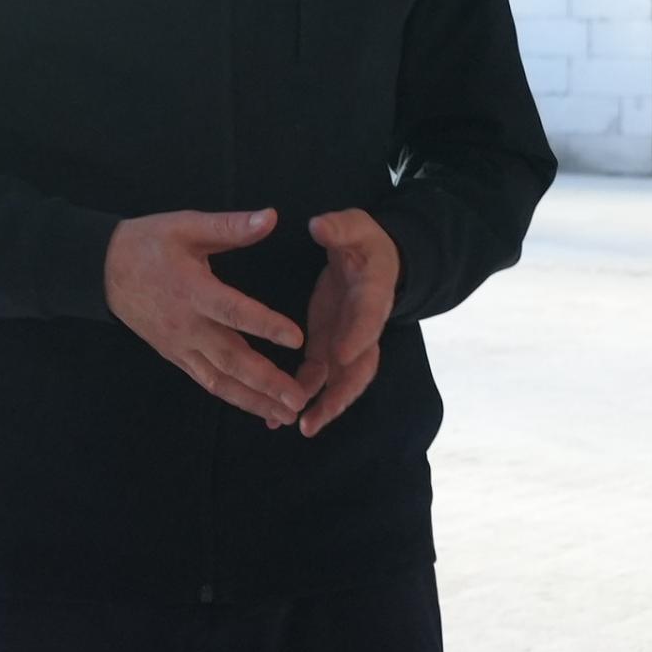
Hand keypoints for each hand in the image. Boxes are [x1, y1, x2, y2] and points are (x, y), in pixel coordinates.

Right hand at [106, 209, 306, 426]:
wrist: (104, 270)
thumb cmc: (149, 244)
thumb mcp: (186, 226)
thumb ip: (230, 227)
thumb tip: (270, 217)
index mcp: (193, 290)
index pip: (233, 311)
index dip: (265, 325)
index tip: (297, 338)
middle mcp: (188, 325)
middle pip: (231, 359)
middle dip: (267, 381)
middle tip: (299, 399)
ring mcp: (180, 346)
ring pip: (220, 380)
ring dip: (254, 399)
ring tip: (287, 415)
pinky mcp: (176, 356)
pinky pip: (207, 382)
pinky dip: (233, 397)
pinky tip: (258, 408)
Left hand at [287, 211, 400, 437]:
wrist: (372, 260)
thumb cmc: (362, 241)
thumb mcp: (355, 226)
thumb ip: (340, 227)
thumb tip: (319, 225)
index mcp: (374, 293)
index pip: (369, 317)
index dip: (357, 336)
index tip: (341, 354)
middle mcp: (364, 327)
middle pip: (361, 366)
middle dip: (341, 393)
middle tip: (318, 414)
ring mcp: (346, 342)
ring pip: (340, 380)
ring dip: (321, 405)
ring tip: (298, 426)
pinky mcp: (328, 348)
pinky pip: (318, 379)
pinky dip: (302, 398)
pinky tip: (277, 418)